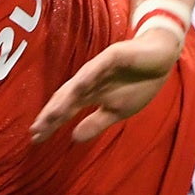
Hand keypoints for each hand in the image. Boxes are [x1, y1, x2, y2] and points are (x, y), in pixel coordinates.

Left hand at [29, 23, 181, 146]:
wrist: (160, 57)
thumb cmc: (138, 83)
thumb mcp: (117, 111)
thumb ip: (96, 122)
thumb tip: (74, 138)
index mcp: (89, 94)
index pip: (66, 109)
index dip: (52, 122)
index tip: (36, 137)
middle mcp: (88, 80)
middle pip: (65, 97)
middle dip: (51, 114)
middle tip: (34, 130)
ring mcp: (99, 67)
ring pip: (77, 84)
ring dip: (64, 99)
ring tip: (50, 114)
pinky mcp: (113, 56)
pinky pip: (99, 66)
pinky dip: (88, 76)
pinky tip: (78, 86)